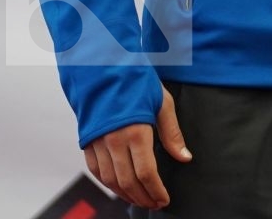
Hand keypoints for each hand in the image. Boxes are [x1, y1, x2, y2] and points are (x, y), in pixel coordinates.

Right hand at [83, 86, 189, 208]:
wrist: (102, 68)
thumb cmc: (135, 82)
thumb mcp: (162, 102)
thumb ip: (172, 133)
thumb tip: (184, 157)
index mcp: (135, 132)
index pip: (146, 173)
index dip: (155, 190)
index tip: (164, 199)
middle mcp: (114, 141)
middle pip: (128, 181)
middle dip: (143, 197)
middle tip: (154, 203)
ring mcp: (98, 143)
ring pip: (111, 180)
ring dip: (126, 194)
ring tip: (140, 199)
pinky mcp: (87, 142)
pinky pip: (97, 171)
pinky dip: (108, 184)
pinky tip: (120, 187)